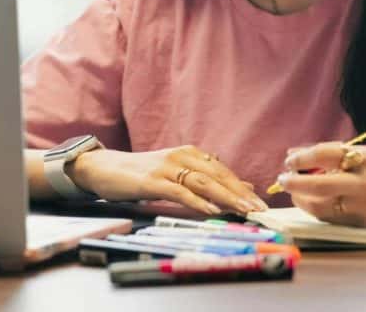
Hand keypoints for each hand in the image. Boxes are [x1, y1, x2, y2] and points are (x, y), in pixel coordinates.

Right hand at [68, 145, 267, 215]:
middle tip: (259, 209)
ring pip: (203, 183)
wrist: (105, 168)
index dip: (242, 187)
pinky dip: (197, 201)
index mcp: (190, 154)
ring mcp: (167, 168)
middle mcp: (182, 156)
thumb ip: (206, 179)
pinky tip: (211, 210)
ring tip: (243, 210)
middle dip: (241, 194)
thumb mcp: (177, 173)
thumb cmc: (142, 174)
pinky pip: (179, 192)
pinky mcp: (152, 181)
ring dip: (226, 197)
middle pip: (217, 176)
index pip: (223, 171)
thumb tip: (242, 186)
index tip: (260, 203)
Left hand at [279, 142, 365, 227]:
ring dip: (302, 199)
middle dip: (294, 181)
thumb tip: (305, 155)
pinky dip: (318, 211)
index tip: (289, 159)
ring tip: (295, 193)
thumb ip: (344, 155)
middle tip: (282, 179)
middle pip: (318, 182)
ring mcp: (365, 205)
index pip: (325, 153)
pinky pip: (334, 218)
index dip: (302, 156)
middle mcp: (365, 181)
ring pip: (322, 205)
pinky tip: (312, 205)